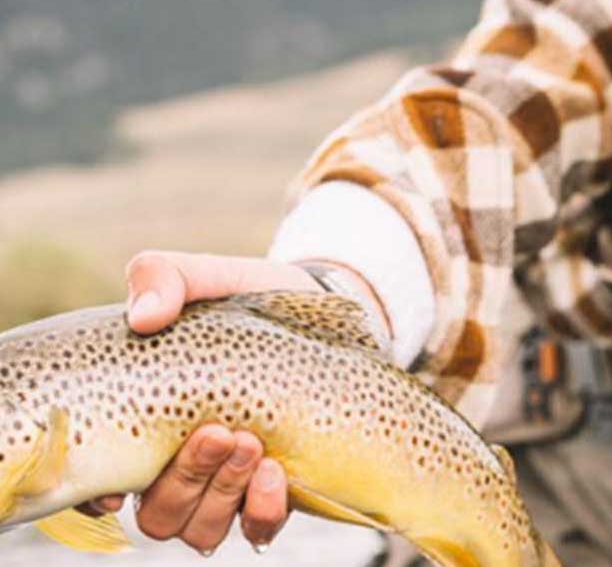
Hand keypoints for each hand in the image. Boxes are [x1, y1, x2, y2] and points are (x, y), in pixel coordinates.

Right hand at [79, 251, 320, 552]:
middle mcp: (180, 466)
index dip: (99, 494)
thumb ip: (162, 279)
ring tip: (251, 443)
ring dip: (221, 494)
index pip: (103, 483)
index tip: (117, 484)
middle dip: (183, 480)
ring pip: (201, 530)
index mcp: (146, 425)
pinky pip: (259, 528)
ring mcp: (228, 484)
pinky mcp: (276, 491)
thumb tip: (144, 316)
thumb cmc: (242, 298)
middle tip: (216, 431)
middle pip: (158, 513)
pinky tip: (276, 472)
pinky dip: (261, 509)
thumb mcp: (202, 278)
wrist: (317, 309)